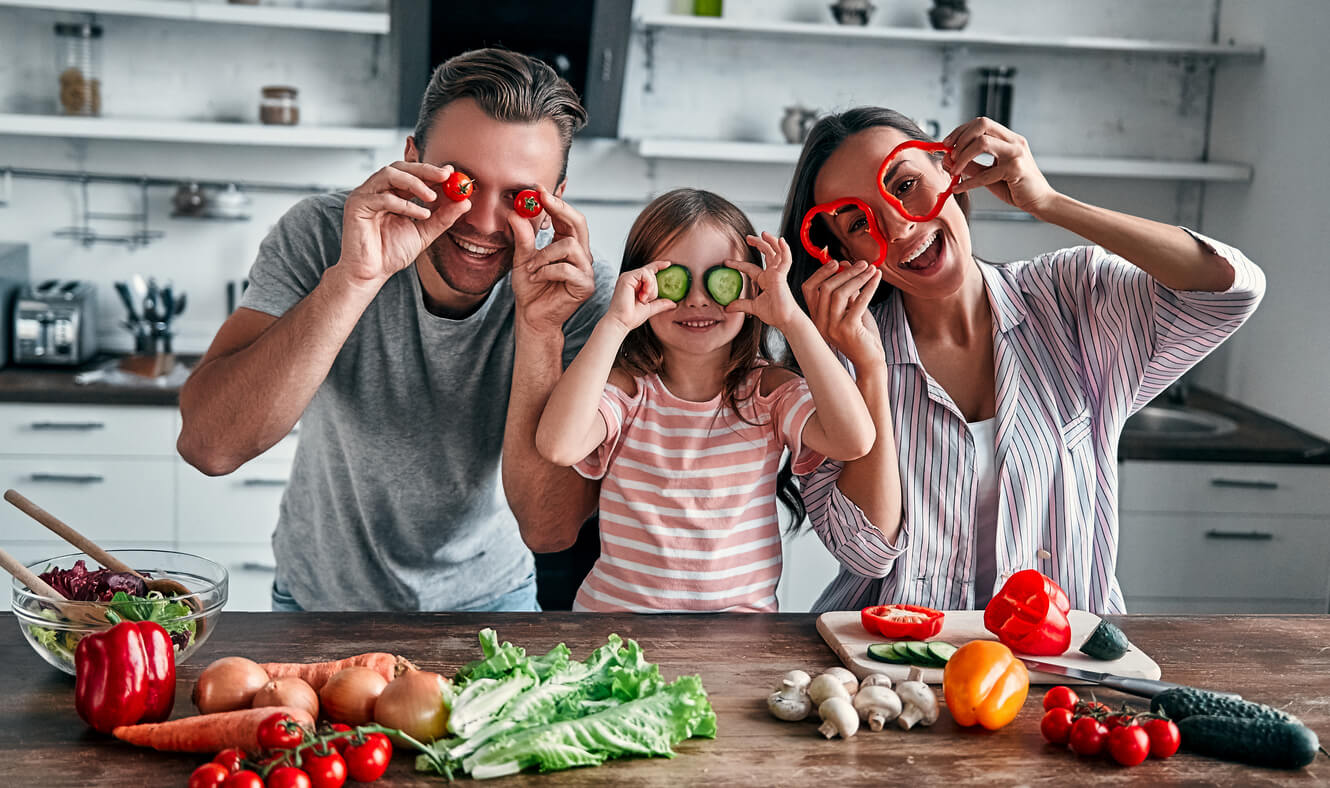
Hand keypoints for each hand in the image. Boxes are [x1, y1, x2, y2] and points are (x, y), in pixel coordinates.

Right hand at [337, 162, 471, 286]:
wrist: (372, 273)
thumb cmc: (392, 253)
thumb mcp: (425, 232)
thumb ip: (443, 217)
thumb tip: (465, 203)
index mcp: (391, 193)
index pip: (410, 173)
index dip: (430, 171)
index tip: (451, 172)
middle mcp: (376, 190)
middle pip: (400, 167)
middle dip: (424, 170)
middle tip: (445, 176)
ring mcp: (364, 196)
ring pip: (389, 174)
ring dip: (414, 183)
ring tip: (432, 197)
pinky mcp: (356, 206)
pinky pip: (382, 198)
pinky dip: (405, 204)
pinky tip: (421, 214)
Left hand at [510, 187, 597, 332]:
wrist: (532, 317)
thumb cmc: (530, 289)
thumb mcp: (522, 259)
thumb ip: (522, 238)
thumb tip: (515, 213)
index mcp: (568, 244)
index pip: (567, 217)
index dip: (556, 201)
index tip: (539, 189)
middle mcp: (581, 254)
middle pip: (579, 223)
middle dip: (560, 209)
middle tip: (541, 200)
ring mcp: (586, 270)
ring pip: (570, 245)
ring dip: (545, 254)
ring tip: (531, 267)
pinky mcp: (585, 285)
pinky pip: (567, 268)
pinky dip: (547, 270)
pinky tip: (537, 278)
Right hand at [604, 260, 678, 331]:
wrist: (621, 322)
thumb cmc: (631, 317)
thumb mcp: (650, 309)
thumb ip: (661, 304)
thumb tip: (673, 303)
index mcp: (634, 283)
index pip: (648, 270)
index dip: (658, 265)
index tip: (669, 264)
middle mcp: (630, 278)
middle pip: (651, 273)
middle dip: (653, 289)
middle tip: (645, 300)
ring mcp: (627, 277)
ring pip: (649, 273)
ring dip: (651, 288)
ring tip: (643, 299)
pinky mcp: (627, 277)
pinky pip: (644, 273)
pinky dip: (648, 284)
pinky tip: (643, 295)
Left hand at [723, 232, 801, 329]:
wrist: (785, 320)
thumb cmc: (774, 314)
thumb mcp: (753, 307)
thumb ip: (740, 305)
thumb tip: (727, 308)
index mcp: (765, 280)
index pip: (750, 268)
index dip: (738, 264)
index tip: (726, 262)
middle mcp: (772, 274)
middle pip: (766, 254)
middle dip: (758, 244)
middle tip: (747, 237)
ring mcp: (778, 274)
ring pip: (776, 252)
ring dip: (770, 241)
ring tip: (763, 233)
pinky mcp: (782, 276)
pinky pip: (786, 260)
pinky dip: (785, 250)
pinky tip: (781, 240)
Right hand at [800, 258, 883, 367]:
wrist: (869, 362)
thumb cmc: (861, 335)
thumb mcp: (851, 309)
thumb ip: (847, 290)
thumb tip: (846, 264)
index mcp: (816, 317)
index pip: (809, 289)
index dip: (821, 273)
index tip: (837, 262)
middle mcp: (820, 323)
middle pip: (826, 288)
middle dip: (846, 272)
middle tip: (863, 263)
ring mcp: (832, 327)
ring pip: (840, 293)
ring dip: (858, 277)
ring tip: (871, 269)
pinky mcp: (848, 330)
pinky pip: (858, 302)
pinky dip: (869, 287)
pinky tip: (876, 279)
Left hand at [942, 117, 1058, 216]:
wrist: (1040, 201)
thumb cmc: (1015, 187)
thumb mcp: (988, 174)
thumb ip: (971, 165)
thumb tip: (948, 160)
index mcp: (1008, 138)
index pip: (981, 123)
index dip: (961, 131)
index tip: (947, 144)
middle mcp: (1014, 141)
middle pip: (982, 124)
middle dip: (960, 138)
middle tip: (950, 156)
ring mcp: (1016, 153)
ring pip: (982, 142)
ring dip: (962, 156)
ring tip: (954, 170)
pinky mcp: (1015, 169)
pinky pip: (985, 174)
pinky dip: (968, 182)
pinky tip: (958, 188)